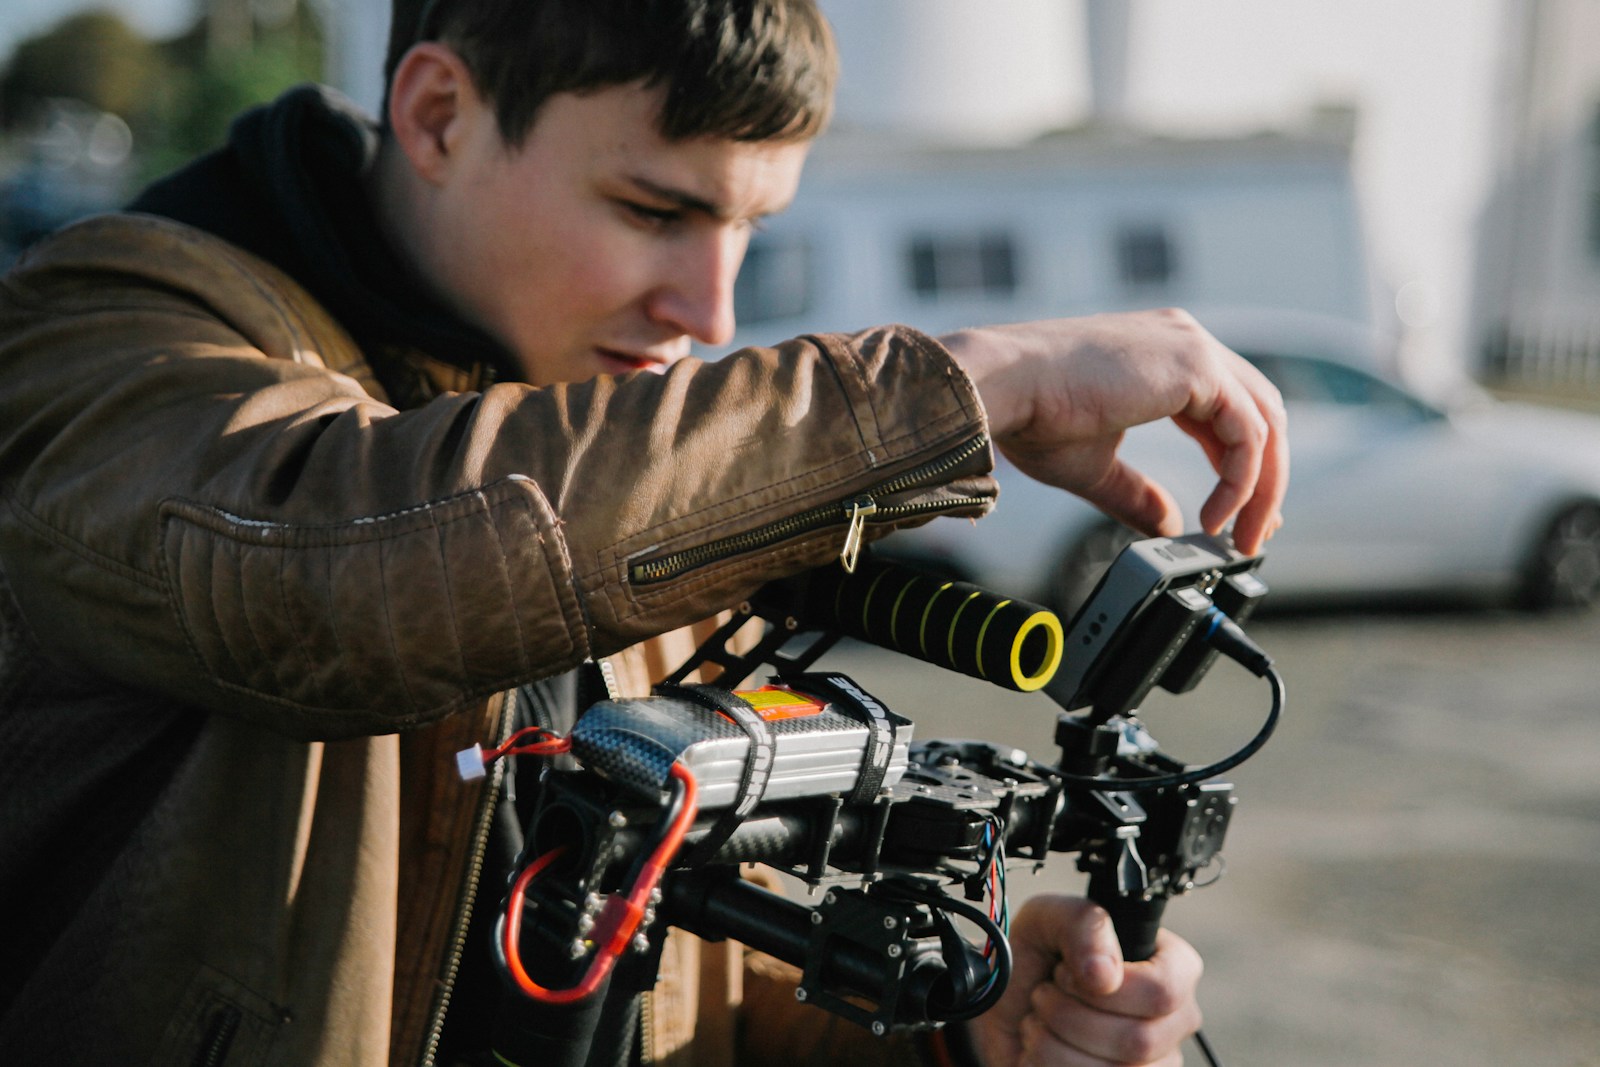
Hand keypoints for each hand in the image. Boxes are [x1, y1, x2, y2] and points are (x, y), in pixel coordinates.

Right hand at [940, 309, 1287, 554]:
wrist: (1002, 387)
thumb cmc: (1030, 416)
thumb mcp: (1095, 465)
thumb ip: (1137, 494)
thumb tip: (1168, 526)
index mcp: (1162, 355)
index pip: (1230, 409)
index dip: (1241, 467)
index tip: (1238, 515)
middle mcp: (1185, 341)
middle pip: (1261, 412)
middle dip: (1265, 479)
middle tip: (1254, 534)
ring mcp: (1194, 348)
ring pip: (1265, 422)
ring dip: (1262, 487)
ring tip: (1240, 535)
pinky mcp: (1196, 366)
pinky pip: (1247, 432)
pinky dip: (1241, 481)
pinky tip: (1215, 516)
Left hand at [966, 895, 1203, 1066]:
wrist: (1006, 1008)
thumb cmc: (1038, 959)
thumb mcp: (1048, 920)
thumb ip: (1082, 924)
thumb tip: (1105, 975)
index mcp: (1172, 967)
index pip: (1164, 991)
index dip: (1108, 989)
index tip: (1066, 974)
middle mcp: (1174, 1020)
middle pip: (1138, 1040)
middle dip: (1069, 1015)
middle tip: (1044, 994)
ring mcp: (1155, 1064)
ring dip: (1053, 1043)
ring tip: (1040, 1021)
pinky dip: (1046, 1065)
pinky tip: (1042, 1048)